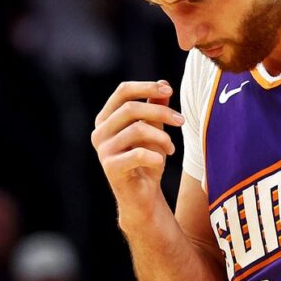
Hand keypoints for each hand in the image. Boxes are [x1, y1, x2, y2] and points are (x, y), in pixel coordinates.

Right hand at [90, 80, 183, 203]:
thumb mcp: (154, 131)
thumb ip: (155, 108)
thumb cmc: (147, 161)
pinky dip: (156, 156)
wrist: (143, 196)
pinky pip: (138, 153)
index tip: (169, 89)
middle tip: (181, 121)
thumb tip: (163, 83)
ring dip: (162, 137)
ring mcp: (103, 150)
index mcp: (107, 119)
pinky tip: (160, 161)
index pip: (122, 91)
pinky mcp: (111, 167)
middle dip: (161, 112)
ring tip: (171, 148)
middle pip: (130, 108)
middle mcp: (99, 132)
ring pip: (136, 130)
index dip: (147, 87)